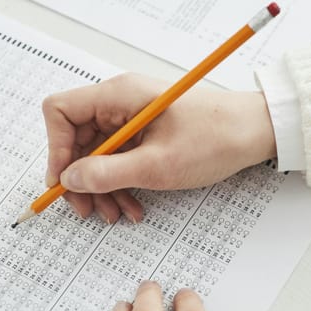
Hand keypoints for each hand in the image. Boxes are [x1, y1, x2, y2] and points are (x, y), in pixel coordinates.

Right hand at [42, 74, 275, 222]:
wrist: (255, 132)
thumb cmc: (215, 138)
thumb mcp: (157, 165)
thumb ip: (108, 173)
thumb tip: (70, 180)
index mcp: (118, 95)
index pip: (60, 111)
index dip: (55, 148)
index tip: (64, 183)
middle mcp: (120, 102)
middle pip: (76, 138)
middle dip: (80, 178)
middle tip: (88, 210)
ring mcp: (132, 118)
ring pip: (97, 154)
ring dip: (101, 187)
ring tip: (115, 214)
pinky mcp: (145, 133)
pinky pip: (119, 159)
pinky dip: (121, 183)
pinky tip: (133, 206)